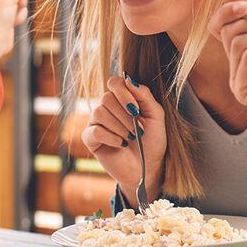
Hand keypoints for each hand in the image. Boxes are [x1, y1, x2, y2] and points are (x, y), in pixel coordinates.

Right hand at [80, 75, 166, 207]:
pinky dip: (111, 138)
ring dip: (119, 127)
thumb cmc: (153, 141)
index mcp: (122, 99)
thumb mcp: (156, 116)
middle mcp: (107, 108)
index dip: (123, 93)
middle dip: (125, 115)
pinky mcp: (90, 139)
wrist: (147, 168)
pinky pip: (94, 131)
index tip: (136, 109)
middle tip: (137, 130)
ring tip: (130, 138)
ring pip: (99, 112)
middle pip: (106, 98)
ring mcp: (96, 122)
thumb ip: (145, 96)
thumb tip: (128, 78)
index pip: (114, 82)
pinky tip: (121, 145)